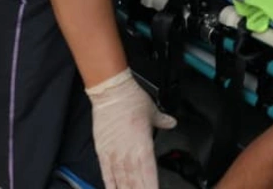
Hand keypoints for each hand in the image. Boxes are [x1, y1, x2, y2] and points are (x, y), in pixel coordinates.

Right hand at [86, 68, 176, 188]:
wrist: (111, 92)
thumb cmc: (131, 100)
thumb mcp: (153, 111)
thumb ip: (163, 121)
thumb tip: (171, 123)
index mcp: (143, 145)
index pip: (149, 173)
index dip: (151, 186)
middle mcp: (128, 153)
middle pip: (135, 182)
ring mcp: (114, 154)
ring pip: (121, 181)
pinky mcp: (102, 152)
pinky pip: (106, 174)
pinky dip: (110, 185)